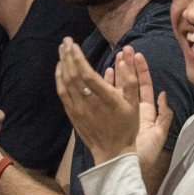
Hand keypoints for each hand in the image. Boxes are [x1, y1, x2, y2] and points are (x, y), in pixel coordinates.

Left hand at [55, 40, 171, 166]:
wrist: (112, 153)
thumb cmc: (126, 127)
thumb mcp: (134, 104)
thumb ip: (130, 80)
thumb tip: (124, 60)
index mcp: (106, 99)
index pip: (87, 73)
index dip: (78, 57)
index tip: (73, 44)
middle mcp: (89, 103)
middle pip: (73, 75)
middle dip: (68, 56)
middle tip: (66, 41)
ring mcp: (78, 109)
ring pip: (66, 83)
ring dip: (62, 64)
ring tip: (62, 50)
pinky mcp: (73, 114)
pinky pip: (62, 93)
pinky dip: (59, 79)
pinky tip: (60, 69)